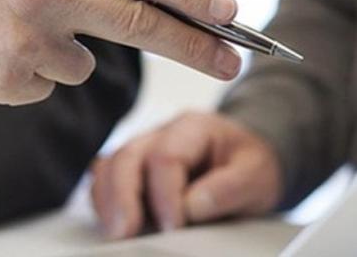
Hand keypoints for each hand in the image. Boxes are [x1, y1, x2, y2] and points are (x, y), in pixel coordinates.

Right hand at [91, 111, 282, 238]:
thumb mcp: (257, 175)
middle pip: (126, 157)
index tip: (173, 227)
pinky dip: (104, 200)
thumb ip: (228, 188)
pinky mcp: (132, 169)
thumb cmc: (249, 165)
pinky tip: (112, 222)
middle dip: (122, 197)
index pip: (165, 157)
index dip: (165, 194)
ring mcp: (141, 150)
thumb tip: (192, 207)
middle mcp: (159, 134)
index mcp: (192, 128)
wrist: (245, 160)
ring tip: (115, 232)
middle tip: (125, 232)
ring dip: (107, 200)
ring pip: (108, 166)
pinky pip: (105, 178)